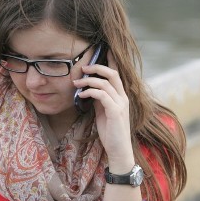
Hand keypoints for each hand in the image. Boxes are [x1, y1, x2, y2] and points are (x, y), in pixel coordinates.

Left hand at [73, 52, 134, 170]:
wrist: (118, 150)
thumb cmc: (111, 132)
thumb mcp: (103, 112)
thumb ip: (100, 100)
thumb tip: (89, 90)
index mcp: (121, 96)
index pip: (117, 74)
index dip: (111, 61)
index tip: (103, 50)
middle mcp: (123, 97)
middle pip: (112, 73)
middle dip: (97, 67)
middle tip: (83, 67)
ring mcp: (120, 104)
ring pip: (106, 83)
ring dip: (88, 81)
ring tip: (76, 83)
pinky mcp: (115, 112)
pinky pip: (101, 95)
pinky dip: (89, 92)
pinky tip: (81, 95)